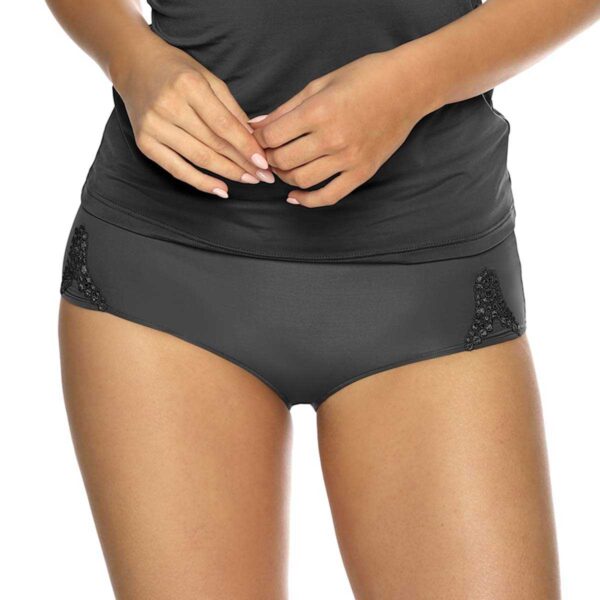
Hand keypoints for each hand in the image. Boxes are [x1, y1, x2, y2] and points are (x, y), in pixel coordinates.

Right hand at [114, 42, 273, 197]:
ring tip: (249, 180)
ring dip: (228, 174)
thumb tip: (254, 140)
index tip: (264, 162)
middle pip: (214, 144)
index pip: (224, 125)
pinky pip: (177, 170)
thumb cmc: (178, 71)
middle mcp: (168, 106)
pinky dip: (201, 183)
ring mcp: (154, 126)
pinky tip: (222, 189)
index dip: (246, 147)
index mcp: (189, 85)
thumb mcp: (209, 79)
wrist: (135, 65)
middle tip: (264, 177)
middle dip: (242, 163)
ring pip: (199, 159)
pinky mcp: (144, 143)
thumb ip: (232, 109)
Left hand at [250, 50, 435, 206]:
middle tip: (269, 151)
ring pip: (300, 180)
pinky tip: (294, 196)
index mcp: (319, 111)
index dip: (259, 139)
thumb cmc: (364, 77)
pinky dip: (307, 200)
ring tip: (284, 166)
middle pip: (282, 160)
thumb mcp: (320, 84)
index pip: (272, 136)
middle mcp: (332, 138)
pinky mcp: (362, 172)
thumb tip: (256, 125)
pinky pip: (328, 196)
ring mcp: (348, 159)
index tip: (259, 137)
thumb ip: (286, 108)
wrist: (408, 87)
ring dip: (284, 176)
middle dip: (269, 157)